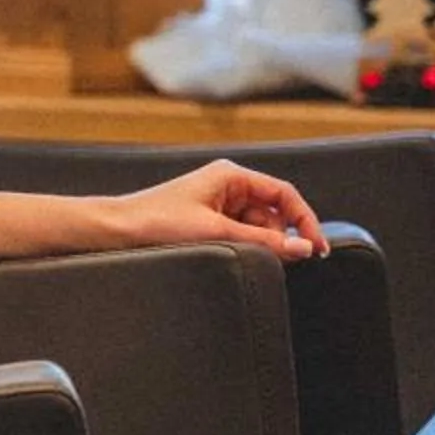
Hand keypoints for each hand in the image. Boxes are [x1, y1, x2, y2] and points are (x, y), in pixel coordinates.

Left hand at [98, 159, 326, 262]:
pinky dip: (243, 245)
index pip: (285, 194)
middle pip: (274, 212)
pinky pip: (240, 233)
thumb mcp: (217, 233)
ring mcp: (218, 201)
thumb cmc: (158, 222)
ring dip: (258, 244)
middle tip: (273, 260)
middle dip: (278, 237)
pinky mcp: (209, 219)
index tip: (317, 249)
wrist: (118, 230)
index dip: (306, 221)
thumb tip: (304, 247)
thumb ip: (264, 240)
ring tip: (234, 253)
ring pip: (258, 226)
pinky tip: (228, 254)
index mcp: (231, 175)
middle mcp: (227, 184)